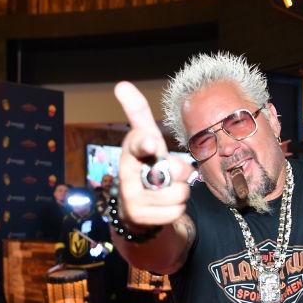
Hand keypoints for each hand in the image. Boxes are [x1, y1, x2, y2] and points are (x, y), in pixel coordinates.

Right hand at [113, 81, 193, 227]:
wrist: (133, 208)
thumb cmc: (145, 167)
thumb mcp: (146, 141)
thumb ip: (139, 116)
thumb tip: (121, 84)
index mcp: (130, 151)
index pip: (137, 144)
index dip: (145, 142)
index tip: (152, 142)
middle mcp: (126, 174)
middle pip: (175, 170)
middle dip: (180, 172)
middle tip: (166, 175)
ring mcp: (131, 198)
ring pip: (180, 193)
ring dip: (179, 192)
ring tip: (165, 191)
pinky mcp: (140, 217)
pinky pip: (175, 212)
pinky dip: (176, 209)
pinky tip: (162, 206)